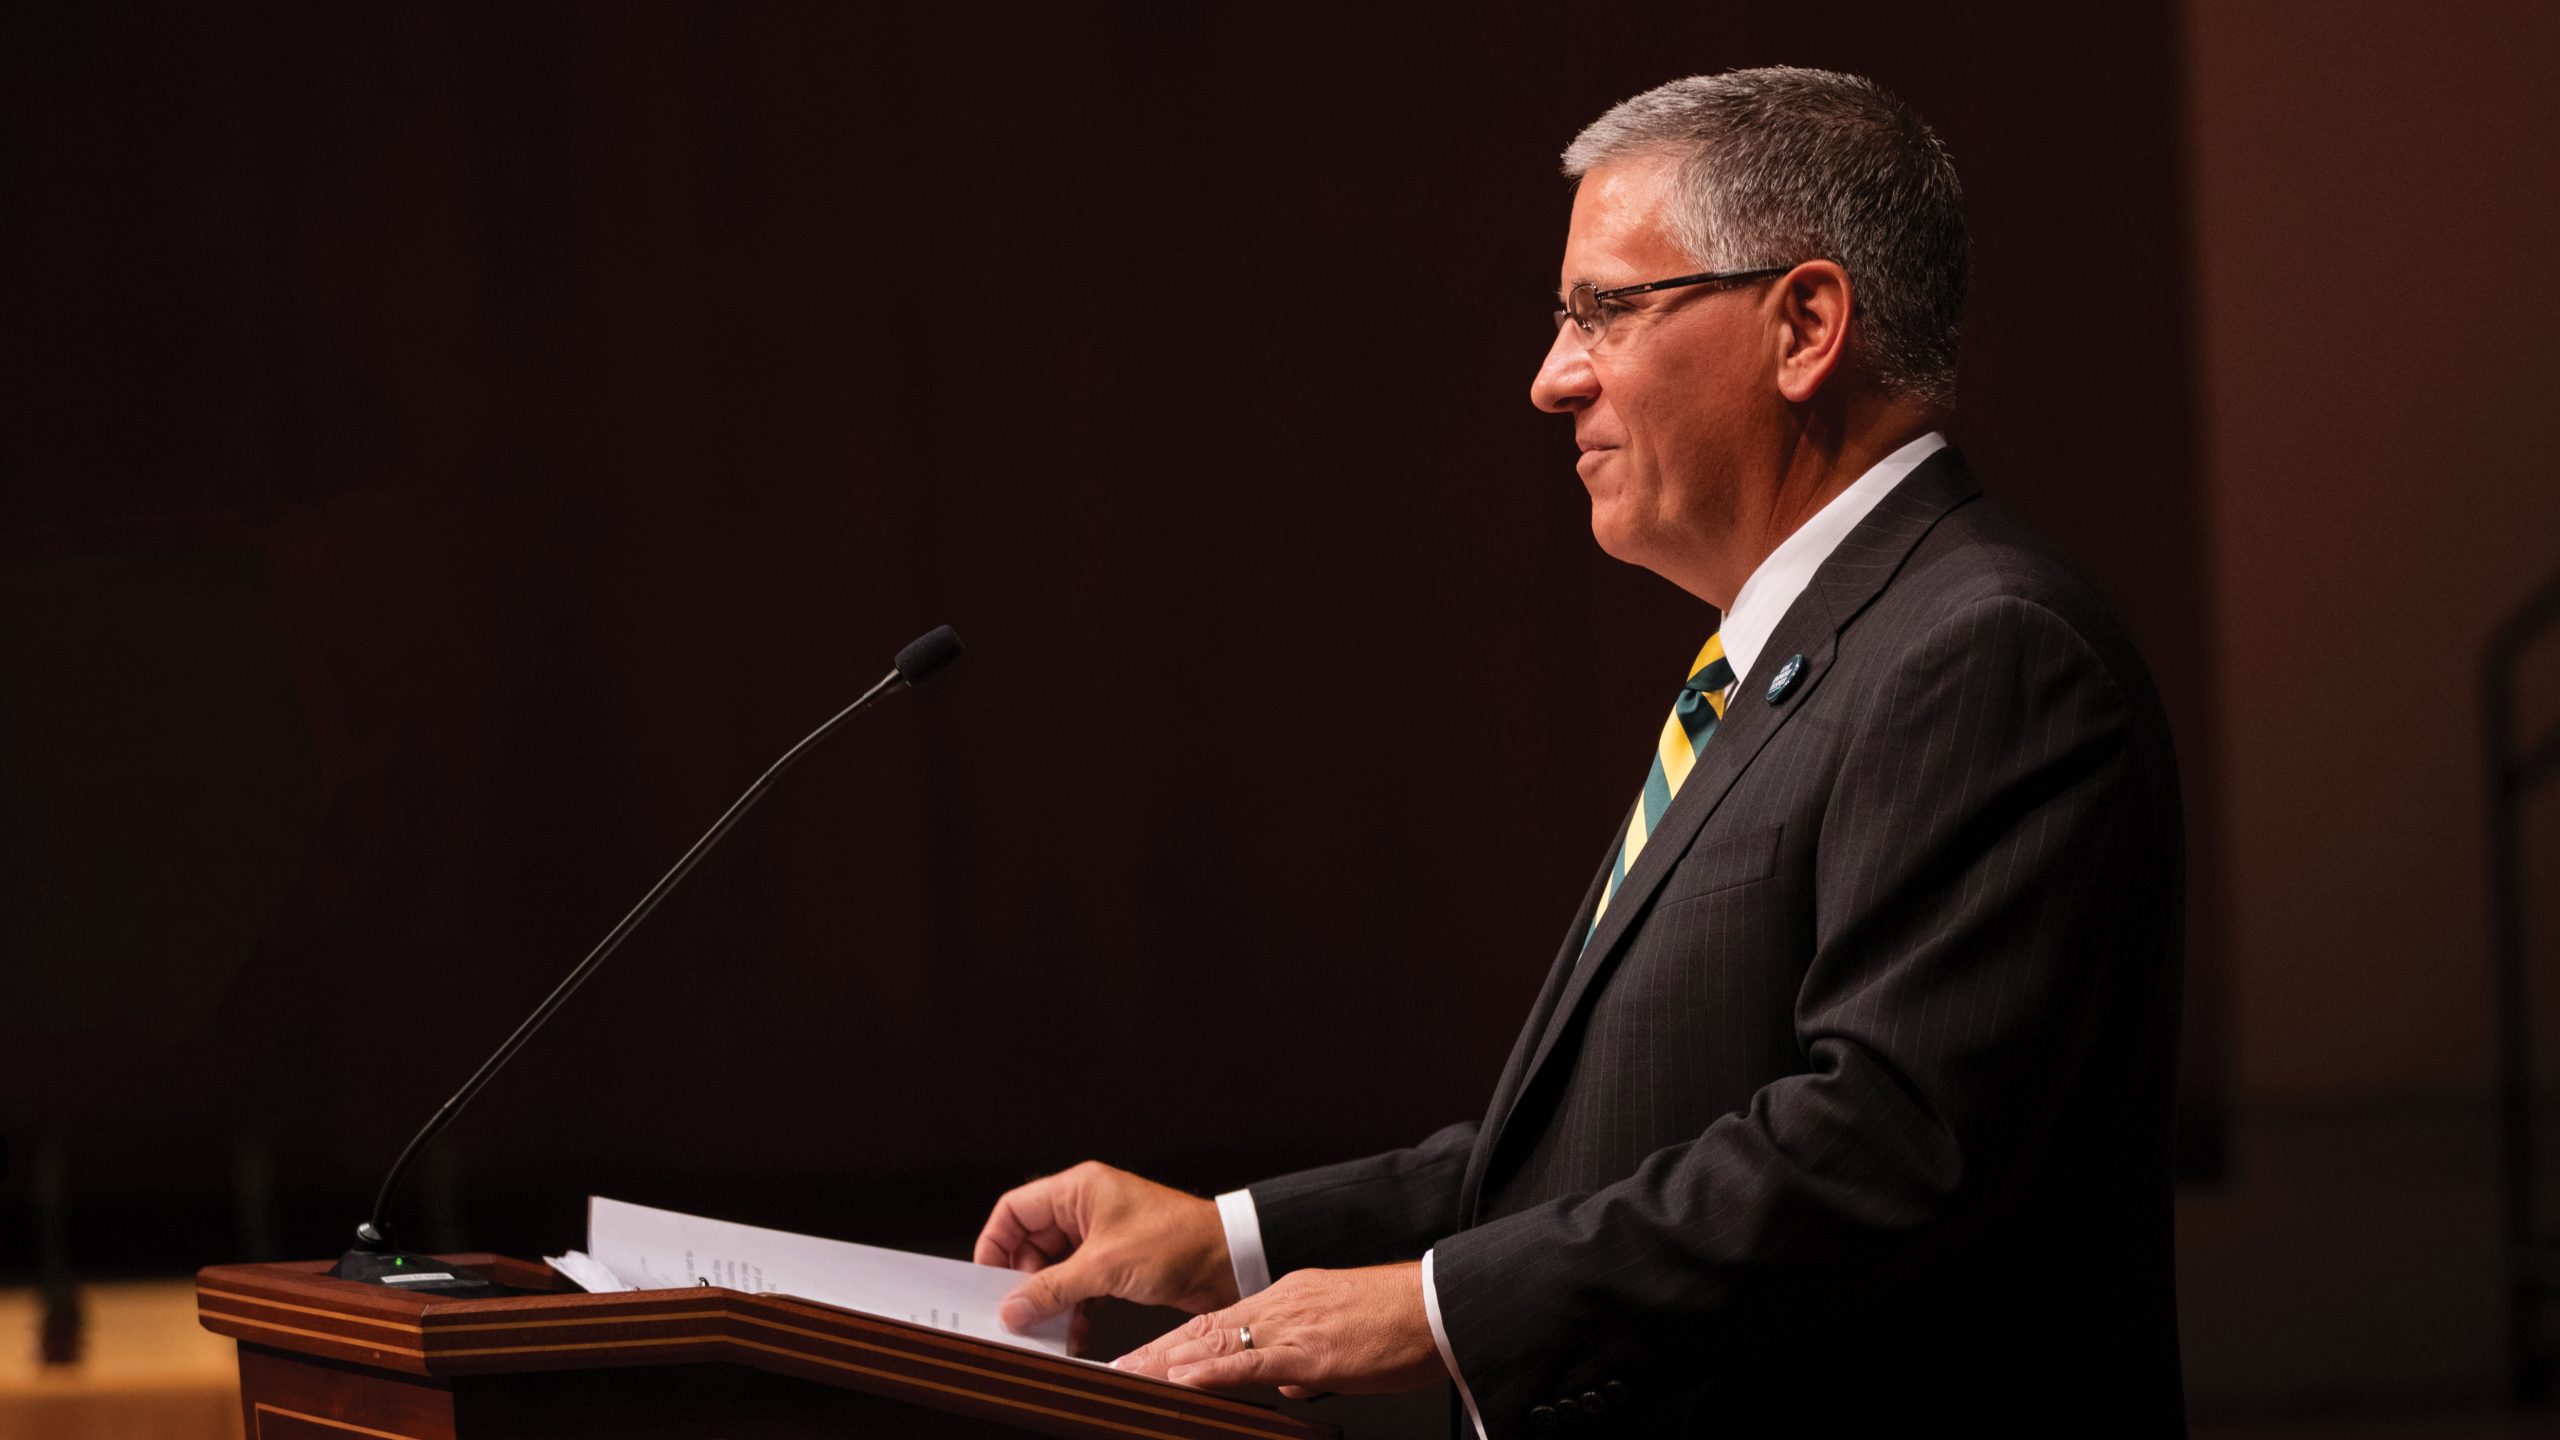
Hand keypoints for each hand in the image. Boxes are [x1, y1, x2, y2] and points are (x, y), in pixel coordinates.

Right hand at [974, 1161, 1238, 1335]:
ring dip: (1050, 1301)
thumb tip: (1012, 1308)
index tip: (985, 1280)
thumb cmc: (1177, 1242)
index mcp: (1078, 1190)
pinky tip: (1073, 1333)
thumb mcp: (1105, 1266)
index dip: (995, 1243)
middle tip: (1017, 1314)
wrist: (1230, 1260)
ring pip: (1055, 1269)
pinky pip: (1080, 1285)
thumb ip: (1053, 1288)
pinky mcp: (1116, 1263)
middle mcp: (1086, 1209)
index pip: (1015, 1210)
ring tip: (1045, 1329)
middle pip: (1031, 1244)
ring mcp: (1101, 1237)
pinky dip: (1074, 1309)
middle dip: (1024, 1282)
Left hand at [1110, 1262, 1443, 1398]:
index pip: (1216, 1321)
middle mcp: (1281, 1304)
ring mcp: (1292, 1324)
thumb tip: (1284, 1383)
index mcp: (1287, 1299)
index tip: (1138, 1357)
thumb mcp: (1340, 1339)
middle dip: (1152, 1351)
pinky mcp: (1311, 1349)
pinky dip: (1213, 1370)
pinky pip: (1252, 1360)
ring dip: (1165, 1361)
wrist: (1440, 1307)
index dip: (1172, 1341)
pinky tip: (1183, 1378)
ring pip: (1215, 1340)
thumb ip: (1304, 1356)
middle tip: (1111, 1368)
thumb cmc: (1400, 1325)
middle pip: (1202, 1328)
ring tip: (1126, 1374)